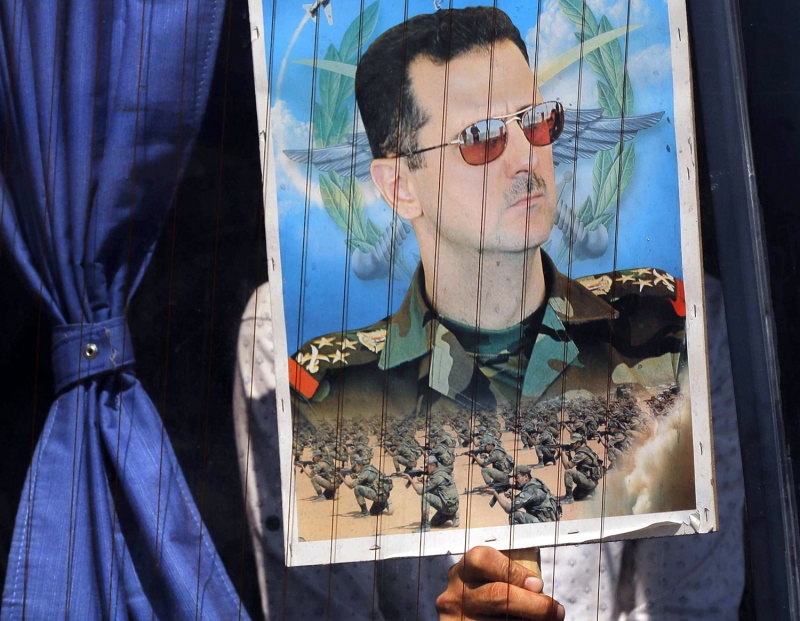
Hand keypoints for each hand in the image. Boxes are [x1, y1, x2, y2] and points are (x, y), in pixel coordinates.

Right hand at [436, 547, 563, 620]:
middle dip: (533, 604)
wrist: (468, 616)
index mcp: (464, 570)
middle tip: (556, 610)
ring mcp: (455, 619)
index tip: (538, 584)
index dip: (514, 571)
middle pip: (497, 595)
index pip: (484, 560)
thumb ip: (510, 577)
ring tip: (547, 620)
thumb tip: (538, 589)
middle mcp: (455, 594)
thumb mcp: (492, 578)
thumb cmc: (488, 593)